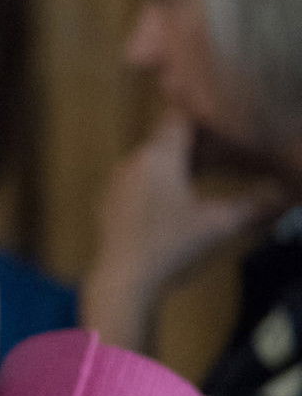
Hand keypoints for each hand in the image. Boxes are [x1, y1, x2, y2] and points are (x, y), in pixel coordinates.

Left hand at [84, 111, 287, 349]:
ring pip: (152, 157)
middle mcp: (134, 160)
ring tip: (209, 169)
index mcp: (158, 157)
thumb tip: (288, 194)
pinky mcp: (111, 199)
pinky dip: (161, 177)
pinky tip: (180, 195)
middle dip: (196, 141)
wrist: (124, 279)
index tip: (226, 120)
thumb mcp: (220, 224)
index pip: (179, 118)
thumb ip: (255, 205)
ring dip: (179, 160)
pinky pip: (140, 176)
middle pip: (166, 137)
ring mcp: (118, 180)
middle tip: (227, 146)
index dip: (203, 116)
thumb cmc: (173, 246)